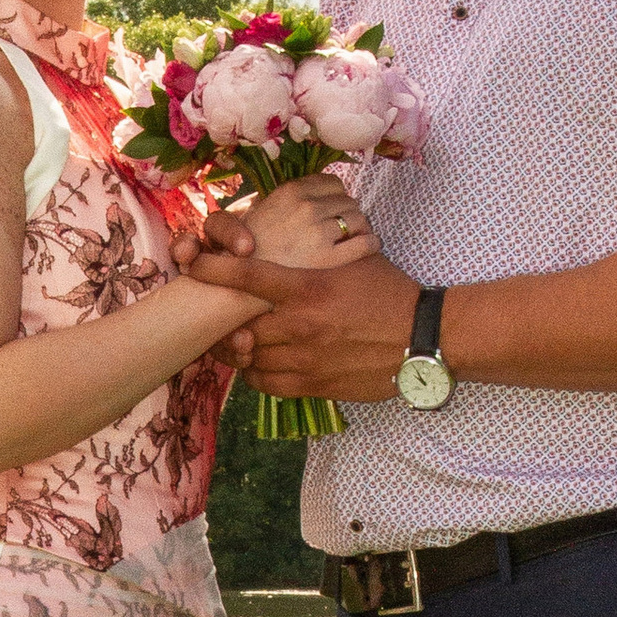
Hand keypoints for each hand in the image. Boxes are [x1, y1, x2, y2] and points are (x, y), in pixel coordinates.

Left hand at [188, 238, 419, 400]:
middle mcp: (301, 324)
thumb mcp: (356, 260)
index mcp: (309, 287)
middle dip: (227, 317)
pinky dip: (255, 374)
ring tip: (238, 339)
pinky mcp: (313, 386)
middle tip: (219, 312)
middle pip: (240, 322)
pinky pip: (265, 384)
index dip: (214, 268)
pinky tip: (260, 364)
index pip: (248, 274)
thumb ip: (321, 252)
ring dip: (240, 348)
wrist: (423, 339)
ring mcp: (305, 358)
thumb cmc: (389, 294)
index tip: (193, 262)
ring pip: (249, 356)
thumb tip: (297, 230)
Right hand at [199, 173, 376, 273]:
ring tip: (355, 239)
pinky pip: (365, 243)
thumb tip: (313, 188)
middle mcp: (306, 207)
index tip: (333, 210)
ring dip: (360, 228)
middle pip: (348, 201)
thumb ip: (287, 197)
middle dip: (347, 213)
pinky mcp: (329, 258)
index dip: (336, 197)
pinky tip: (368, 248)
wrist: (236, 284)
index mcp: (290, 191)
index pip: (333, 183)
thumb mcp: (258, 210)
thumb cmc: (243, 250)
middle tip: (344, 229)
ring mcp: (318, 232)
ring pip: (359, 219)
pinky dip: (371, 243)